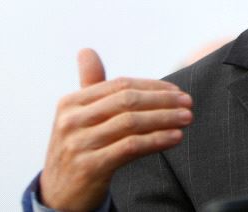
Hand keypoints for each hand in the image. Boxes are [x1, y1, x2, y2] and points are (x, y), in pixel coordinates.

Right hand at [39, 48, 192, 211]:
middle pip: (128, 101)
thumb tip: (87, 51)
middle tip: (188, 102)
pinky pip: (131, 147)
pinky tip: (175, 137)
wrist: (58, 196)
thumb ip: (90, 86)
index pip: (121, 85)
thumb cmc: (77, 148)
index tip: (177, 90)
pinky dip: (157, 140)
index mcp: (70, 103)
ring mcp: (78, 144)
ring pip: (132, 123)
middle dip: (163, 100)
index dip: (153, 86)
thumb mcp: (78, 117)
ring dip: (166, 118)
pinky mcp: (89, 167)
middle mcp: (71, 121)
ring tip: (187, 118)